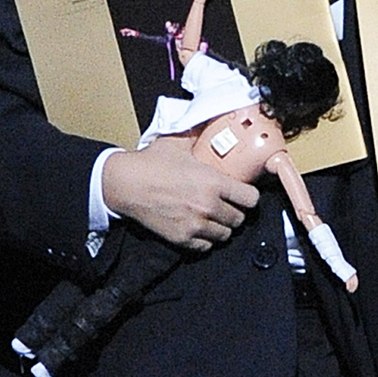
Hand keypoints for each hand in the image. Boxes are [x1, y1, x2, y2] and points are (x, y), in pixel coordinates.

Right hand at [102, 136, 258, 251]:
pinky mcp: (182, 239)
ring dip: (222, 226)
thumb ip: (200, 140)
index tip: (244, 193)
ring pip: (225, 235)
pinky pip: (206, 246)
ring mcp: (196, 225)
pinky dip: (206, 239)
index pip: (250, 198)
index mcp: (213, 182)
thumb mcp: (181, 144)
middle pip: (239, 218)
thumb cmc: (152, 162)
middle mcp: (208, 206)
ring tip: (214, 216)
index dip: (249, 195)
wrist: (127, 184)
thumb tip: (211, 130)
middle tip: (228, 204)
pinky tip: (200, 227)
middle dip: (236, 211)